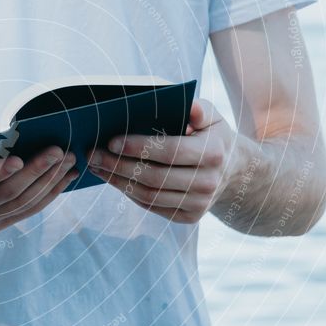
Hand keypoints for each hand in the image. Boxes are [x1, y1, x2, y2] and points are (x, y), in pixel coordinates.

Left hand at [86, 100, 240, 222]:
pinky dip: (128, 192)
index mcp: (214, 153)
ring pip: (149, 195)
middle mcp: (208, 182)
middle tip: (92, 154)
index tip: (111, 141)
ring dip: (117, 181)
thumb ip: (198, 109)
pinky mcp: (188, 218)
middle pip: (155, 177)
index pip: (171, 152)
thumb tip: (188, 107)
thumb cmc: (211, 136)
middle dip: (118, 166)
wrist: (232, 171)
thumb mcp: (211, 117)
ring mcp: (199, 204)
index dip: (139, 148)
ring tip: (96, 167)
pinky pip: (151, 206)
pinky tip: (112, 178)